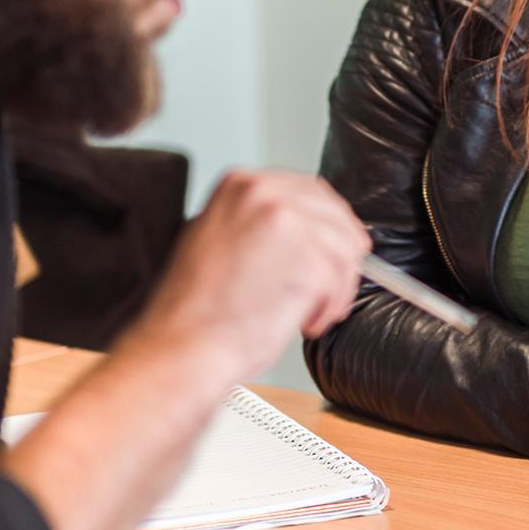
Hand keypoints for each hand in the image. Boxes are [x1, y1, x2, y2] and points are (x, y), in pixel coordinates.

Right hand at [132, 169, 370, 384]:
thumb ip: (257, 221)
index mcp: (241, 184)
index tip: (330, 249)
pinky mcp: (309, 261)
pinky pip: (342, 281)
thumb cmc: (194, 309)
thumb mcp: (215, 238)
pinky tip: (307, 322)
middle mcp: (266, 194)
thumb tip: (302, 228)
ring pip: (345, 249)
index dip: (326, 226)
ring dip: (337, 286)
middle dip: (339, 255)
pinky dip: (331, 308)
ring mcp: (289, 225)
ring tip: (313, 311)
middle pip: (335, 217)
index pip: (310, 191)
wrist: (183, 345)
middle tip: (329, 287)